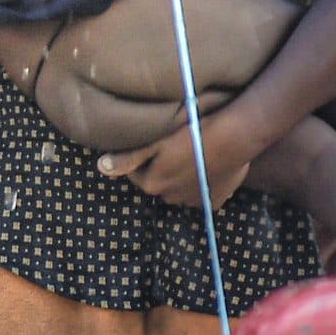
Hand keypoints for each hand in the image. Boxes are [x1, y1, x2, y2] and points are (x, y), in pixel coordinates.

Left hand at [96, 114, 254, 209]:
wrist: (234, 137)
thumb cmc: (192, 133)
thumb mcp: (156, 141)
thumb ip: (128, 157)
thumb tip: (101, 167)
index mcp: (152, 184)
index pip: (136, 172)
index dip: (142, 157)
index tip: (151, 143)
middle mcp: (170, 198)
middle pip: (159, 181)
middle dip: (162, 168)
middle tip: (173, 146)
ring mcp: (195, 201)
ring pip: (180, 188)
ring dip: (182, 176)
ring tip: (191, 154)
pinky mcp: (216, 200)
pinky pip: (203, 194)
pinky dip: (203, 184)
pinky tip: (208, 168)